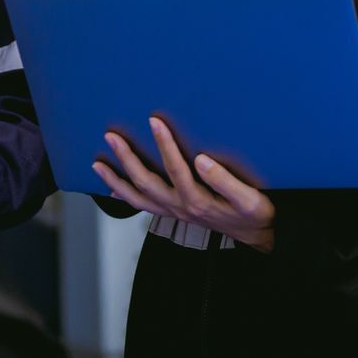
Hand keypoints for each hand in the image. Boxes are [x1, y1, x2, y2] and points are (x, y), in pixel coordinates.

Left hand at [94, 117, 274, 251]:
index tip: (154, 121)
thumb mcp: (250, 199)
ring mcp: (175, 212)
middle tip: (111, 136)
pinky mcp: (175, 213)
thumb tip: (201, 160)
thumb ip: (225, 181)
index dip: (164, 145)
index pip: (176, 169)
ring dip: (116, 181)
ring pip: (138, 198)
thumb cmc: (255, 215)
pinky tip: (114, 190)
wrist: (259, 236)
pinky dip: (126, 198)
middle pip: (146, 183)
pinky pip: (144, 207)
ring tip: (98, 164)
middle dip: (127, 159)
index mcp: (198, 201)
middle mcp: (181, 208)